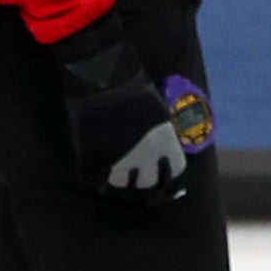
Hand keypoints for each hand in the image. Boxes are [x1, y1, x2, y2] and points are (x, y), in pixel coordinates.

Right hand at [55, 25, 208, 204]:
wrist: (106, 81)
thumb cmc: (135, 91)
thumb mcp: (161, 115)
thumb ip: (164, 138)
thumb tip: (164, 157)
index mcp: (166, 145)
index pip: (173, 175)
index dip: (168, 181)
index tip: (163, 184)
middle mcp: (146, 158)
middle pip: (148, 187)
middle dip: (145, 188)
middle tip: (138, 188)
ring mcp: (120, 162)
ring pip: (123, 190)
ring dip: (121, 189)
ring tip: (117, 185)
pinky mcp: (96, 161)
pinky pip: (99, 183)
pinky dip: (100, 184)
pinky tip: (100, 181)